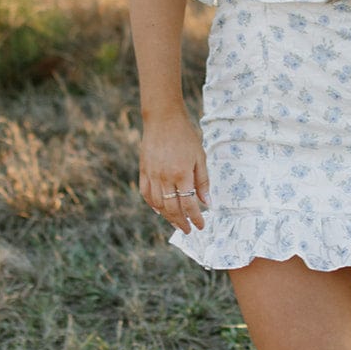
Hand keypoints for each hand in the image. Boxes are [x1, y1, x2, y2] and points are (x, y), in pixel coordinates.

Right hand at [139, 114, 209, 233]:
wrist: (163, 119)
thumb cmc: (185, 136)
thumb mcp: (200, 156)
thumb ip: (203, 181)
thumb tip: (207, 203)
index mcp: (182, 174)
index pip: (189, 204)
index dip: (195, 218)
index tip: (201, 226)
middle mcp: (165, 177)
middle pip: (172, 208)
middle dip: (181, 222)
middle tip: (188, 230)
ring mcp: (152, 175)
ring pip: (158, 204)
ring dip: (167, 217)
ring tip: (176, 222)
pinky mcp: (143, 171)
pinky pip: (146, 194)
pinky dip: (152, 205)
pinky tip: (159, 210)